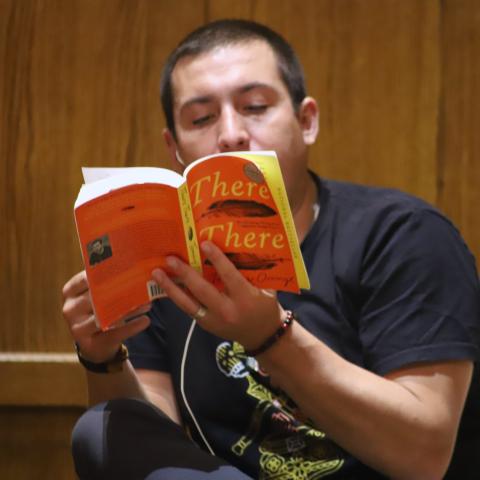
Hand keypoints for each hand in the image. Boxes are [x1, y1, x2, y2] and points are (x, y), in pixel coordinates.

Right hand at [62, 270, 149, 362]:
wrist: (94, 344)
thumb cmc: (98, 311)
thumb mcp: (96, 296)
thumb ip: (105, 283)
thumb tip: (133, 267)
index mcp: (70, 292)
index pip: (85, 278)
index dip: (104, 273)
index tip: (126, 269)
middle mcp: (70, 309)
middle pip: (97, 298)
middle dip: (122, 292)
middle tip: (143, 287)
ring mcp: (77, 328)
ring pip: (107, 316)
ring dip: (130, 309)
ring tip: (148, 304)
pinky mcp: (90, 344)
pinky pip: (115, 333)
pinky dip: (132, 327)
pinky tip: (146, 320)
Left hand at [151, 241, 284, 350]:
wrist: (263, 337)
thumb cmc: (266, 307)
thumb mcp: (266, 289)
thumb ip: (253, 272)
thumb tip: (238, 247)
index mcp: (245, 298)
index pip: (229, 276)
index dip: (216, 259)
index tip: (204, 244)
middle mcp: (227, 310)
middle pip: (202, 290)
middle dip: (185, 274)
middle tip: (171, 259)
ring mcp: (214, 320)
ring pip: (188, 303)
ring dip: (171, 287)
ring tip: (157, 273)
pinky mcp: (206, 325)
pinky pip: (188, 309)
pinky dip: (176, 297)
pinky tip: (165, 285)